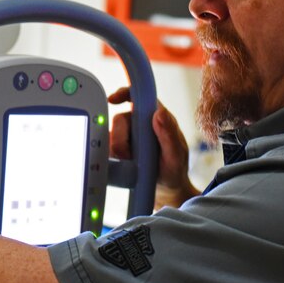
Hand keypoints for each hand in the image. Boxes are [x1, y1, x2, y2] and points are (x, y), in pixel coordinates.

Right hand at [108, 87, 198, 209]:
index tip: (113, 100)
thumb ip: (169, 135)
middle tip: (129, 156)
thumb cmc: (174, 169)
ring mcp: (128, 136)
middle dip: (121, 139)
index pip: (138, 96)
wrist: (165, 189)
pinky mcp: (119, 149)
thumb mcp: (176, 155)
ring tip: (133, 164)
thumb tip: (159, 113)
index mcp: (156, 117)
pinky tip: (122, 166)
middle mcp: (140, 123)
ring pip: (111, 135)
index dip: (123, 93)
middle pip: (120, 120)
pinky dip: (111, 158)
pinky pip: (107, 148)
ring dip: (118, 151)